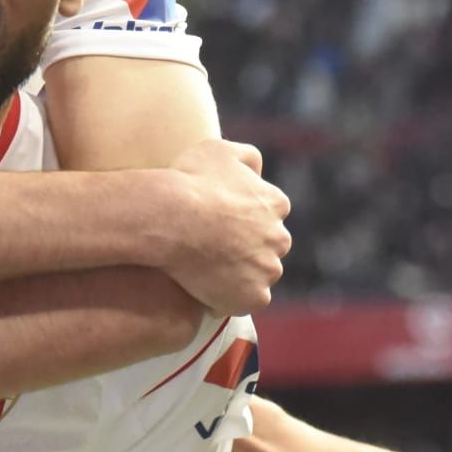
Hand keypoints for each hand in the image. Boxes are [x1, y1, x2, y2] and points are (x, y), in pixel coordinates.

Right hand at [159, 139, 289, 314]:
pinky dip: (232, 298)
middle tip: (213, 249)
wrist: (172, 218)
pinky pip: (247, 301)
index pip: (268, 215)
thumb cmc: (191, 181)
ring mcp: (268, 270)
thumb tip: (257, 170)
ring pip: (259, 275)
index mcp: (276, 203)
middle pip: (267, 247)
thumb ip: (246, 156)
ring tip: (207, 271)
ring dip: (241, 274)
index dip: (243, 221)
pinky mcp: (254, 297)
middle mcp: (279, 237)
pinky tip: (208, 289)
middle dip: (248, 248)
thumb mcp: (219, 149)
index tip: (221, 224)